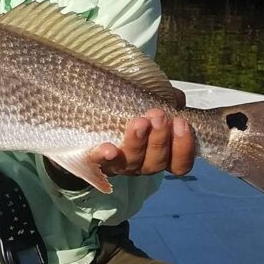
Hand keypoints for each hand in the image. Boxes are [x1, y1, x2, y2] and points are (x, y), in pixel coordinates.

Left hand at [46, 88, 194, 189]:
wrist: (80, 119)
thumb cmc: (124, 109)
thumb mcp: (148, 99)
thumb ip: (165, 99)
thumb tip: (177, 98)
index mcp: (157, 154)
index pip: (179, 163)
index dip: (183, 147)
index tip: (181, 122)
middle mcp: (140, 164)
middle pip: (155, 163)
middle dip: (159, 139)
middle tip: (157, 116)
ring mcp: (117, 165)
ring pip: (132, 162)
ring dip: (137, 142)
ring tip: (139, 121)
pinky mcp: (93, 160)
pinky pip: (99, 163)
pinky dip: (105, 156)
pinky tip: (109, 148)